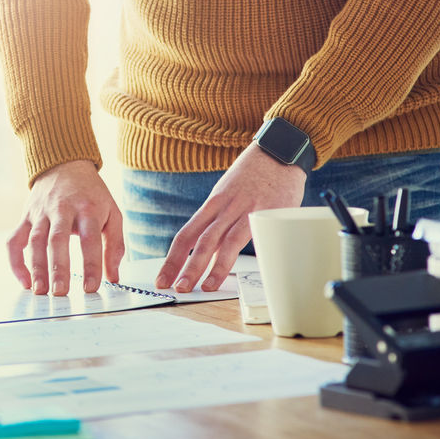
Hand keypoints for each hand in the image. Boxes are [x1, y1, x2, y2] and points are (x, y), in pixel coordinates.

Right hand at [7, 160, 124, 295]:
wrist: (64, 164)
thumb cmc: (91, 194)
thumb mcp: (112, 213)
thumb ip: (115, 245)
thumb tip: (113, 276)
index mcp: (88, 208)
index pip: (90, 239)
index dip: (91, 264)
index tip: (91, 287)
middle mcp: (62, 209)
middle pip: (58, 239)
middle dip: (58, 267)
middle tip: (60, 292)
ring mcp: (41, 212)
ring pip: (35, 241)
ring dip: (36, 267)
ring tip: (40, 290)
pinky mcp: (26, 216)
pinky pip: (15, 240)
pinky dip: (15, 261)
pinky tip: (23, 280)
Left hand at [155, 144, 305, 292]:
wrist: (277, 149)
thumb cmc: (254, 175)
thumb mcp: (229, 194)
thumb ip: (221, 221)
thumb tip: (212, 252)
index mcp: (212, 205)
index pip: (185, 235)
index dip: (172, 259)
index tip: (162, 279)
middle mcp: (224, 207)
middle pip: (199, 241)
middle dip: (185, 267)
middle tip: (176, 288)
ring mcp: (246, 209)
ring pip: (224, 240)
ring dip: (213, 266)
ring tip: (204, 287)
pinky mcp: (268, 210)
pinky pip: (255, 235)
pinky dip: (249, 253)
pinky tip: (245, 268)